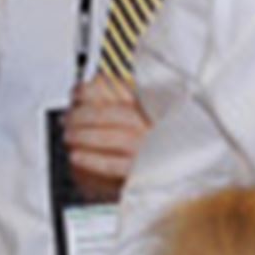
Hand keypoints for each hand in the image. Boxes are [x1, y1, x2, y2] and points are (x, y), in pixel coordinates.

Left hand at [65, 73, 150, 202]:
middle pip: (108, 114)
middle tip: (67, 119)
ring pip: (109, 137)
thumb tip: (92, 85)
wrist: (187, 161)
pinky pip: (113, 164)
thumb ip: (121, 95)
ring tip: (68, 135)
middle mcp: (150, 123)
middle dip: (80, 116)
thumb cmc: (163, 133)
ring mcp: (147, 146)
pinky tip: (77, 156)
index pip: (116, 90)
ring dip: (82, 135)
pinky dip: (92, 159)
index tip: (75, 93)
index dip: (89, 90)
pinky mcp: (144, 169)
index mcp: (150, 103)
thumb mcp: (147, 109)